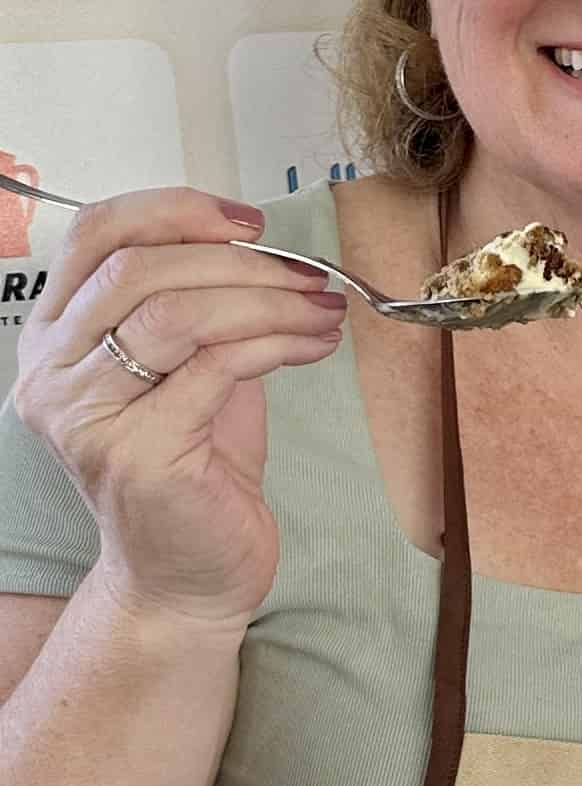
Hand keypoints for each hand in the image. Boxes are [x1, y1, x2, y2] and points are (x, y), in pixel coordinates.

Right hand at [11, 189, 348, 624]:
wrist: (188, 575)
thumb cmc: (194, 465)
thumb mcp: (191, 364)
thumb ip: (201, 300)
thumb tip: (263, 243)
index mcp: (56, 335)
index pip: (96, 234)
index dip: (176, 210)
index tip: (249, 221)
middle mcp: (54, 372)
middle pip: (140, 267)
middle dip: (241, 261)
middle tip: (310, 275)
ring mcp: (88, 415)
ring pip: (177, 312)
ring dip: (269, 299)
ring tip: (323, 309)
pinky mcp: (137, 452)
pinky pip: (217, 365)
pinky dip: (279, 341)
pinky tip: (315, 344)